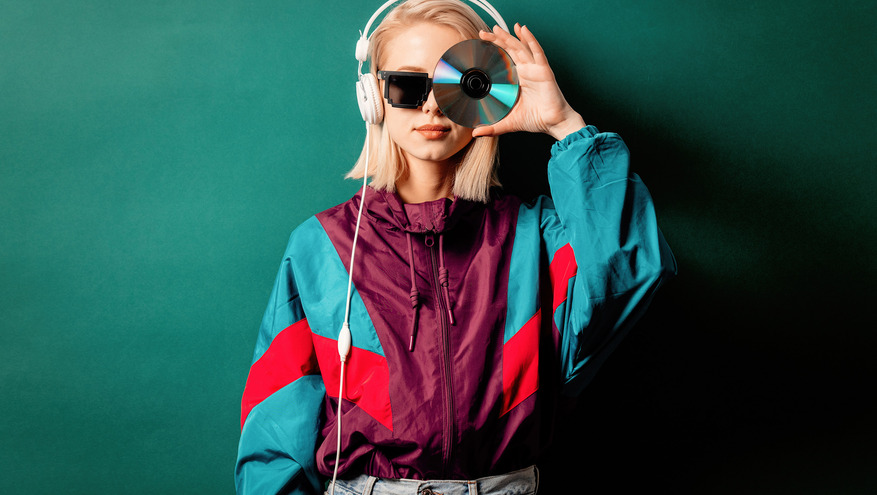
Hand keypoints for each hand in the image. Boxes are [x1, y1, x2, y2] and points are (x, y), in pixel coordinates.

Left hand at [472, 24, 585, 140]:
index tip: (480, 45)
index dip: (493, 51)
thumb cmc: (536, 119)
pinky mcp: (544, 71)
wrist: (553, 123)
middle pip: (510, 50)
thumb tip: (475, 133)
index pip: (504, 59)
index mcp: (518, 79)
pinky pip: (537, 51)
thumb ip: (492, 127)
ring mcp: (535, 69)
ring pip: (520, 48)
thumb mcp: (508, 122)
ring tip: (497, 29)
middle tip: (483, 33)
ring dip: (509, 37)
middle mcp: (526, 71)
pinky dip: (530, 39)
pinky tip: (523, 30)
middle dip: (497, 40)